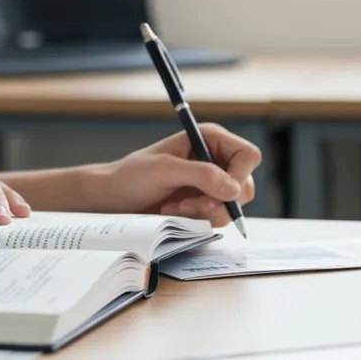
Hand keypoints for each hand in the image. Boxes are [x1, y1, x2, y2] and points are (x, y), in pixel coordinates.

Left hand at [88, 123, 260, 226]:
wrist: (113, 198)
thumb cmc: (131, 176)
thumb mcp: (164, 169)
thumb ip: (200, 174)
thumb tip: (234, 188)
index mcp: (209, 139)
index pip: (247, 155)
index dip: (241, 175)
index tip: (222, 192)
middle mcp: (214, 160)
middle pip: (245, 186)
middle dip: (219, 200)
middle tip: (190, 203)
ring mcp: (210, 185)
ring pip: (232, 207)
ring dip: (205, 212)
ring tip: (176, 208)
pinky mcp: (203, 204)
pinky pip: (218, 219)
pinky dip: (198, 220)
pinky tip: (175, 213)